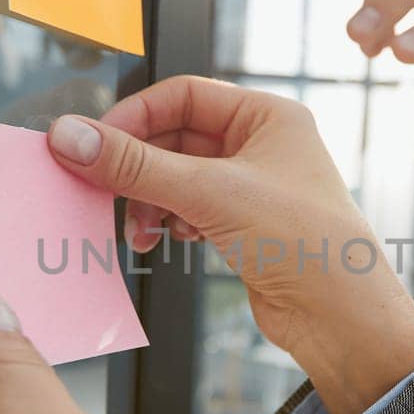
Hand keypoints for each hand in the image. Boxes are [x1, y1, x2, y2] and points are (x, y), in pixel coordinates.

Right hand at [45, 77, 413, 413]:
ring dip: (147, 200)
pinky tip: (164, 240)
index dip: (133, 117)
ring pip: (176, 177)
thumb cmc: (305, 242)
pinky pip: (186, 209)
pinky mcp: (243, 226)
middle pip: (174, 137)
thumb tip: (71, 137)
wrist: (343, 318)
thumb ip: (136, 165)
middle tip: (98, 189)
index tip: (91, 144)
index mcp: (268, 116)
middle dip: (136, 166)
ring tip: (138, 230)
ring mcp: (252, 187)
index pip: (183, 95)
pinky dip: (166, 222)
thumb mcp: (211, 194)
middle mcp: (262, 144)